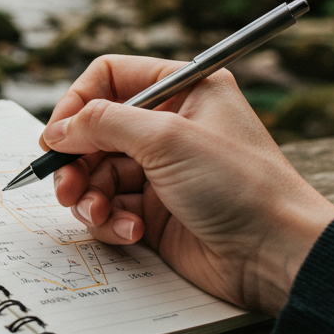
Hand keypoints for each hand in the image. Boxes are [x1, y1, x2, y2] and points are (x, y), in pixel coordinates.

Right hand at [41, 55, 333, 314]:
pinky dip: (110, 222)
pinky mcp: (157, 215)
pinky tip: (131, 232)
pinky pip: (111, 210)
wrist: (277, 254)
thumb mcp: (166, 139)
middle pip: (96, 131)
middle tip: (64, 185)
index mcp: (184, 90)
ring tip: (95, 212)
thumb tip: (57, 130)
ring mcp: (163, 172)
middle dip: (75, 160)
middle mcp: (171, 128)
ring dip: (88, 196)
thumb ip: (103, 124)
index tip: (57, 134)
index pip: (112, 79)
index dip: (78, 103)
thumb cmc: (240, 186)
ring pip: (97, 175)